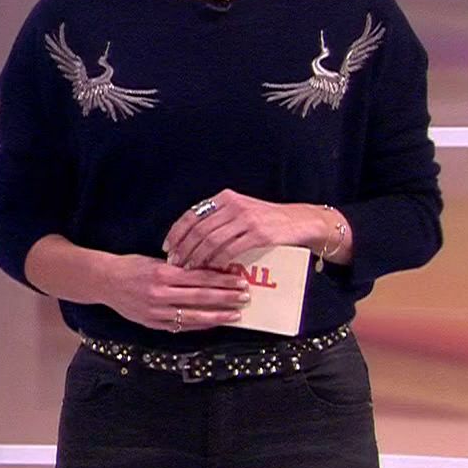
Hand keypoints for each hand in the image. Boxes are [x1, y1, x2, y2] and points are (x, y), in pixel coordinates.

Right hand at [98, 253, 252, 332]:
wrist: (104, 281)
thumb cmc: (131, 267)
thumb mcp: (154, 261)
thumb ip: (178, 268)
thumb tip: (207, 272)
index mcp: (163, 274)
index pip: (199, 277)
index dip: (222, 280)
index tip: (239, 280)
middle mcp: (160, 293)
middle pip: (201, 297)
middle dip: (226, 298)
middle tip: (244, 297)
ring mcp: (157, 311)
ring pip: (193, 315)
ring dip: (217, 316)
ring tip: (235, 315)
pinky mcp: (153, 323)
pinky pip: (181, 326)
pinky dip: (199, 325)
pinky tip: (213, 324)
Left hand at [163, 189, 327, 271]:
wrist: (300, 221)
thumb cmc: (267, 219)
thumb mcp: (241, 210)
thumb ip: (219, 218)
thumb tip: (190, 237)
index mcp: (225, 198)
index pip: (192, 215)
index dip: (176, 232)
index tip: (167, 247)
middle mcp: (234, 205)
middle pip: (199, 229)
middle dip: (184, 248)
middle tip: (175, 263)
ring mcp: (246, 219)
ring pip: (212, 240)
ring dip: (197, 257)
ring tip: (189, 269)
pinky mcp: (259, 234)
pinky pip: (230, 249)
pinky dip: (218, 260)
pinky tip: (211, 269)